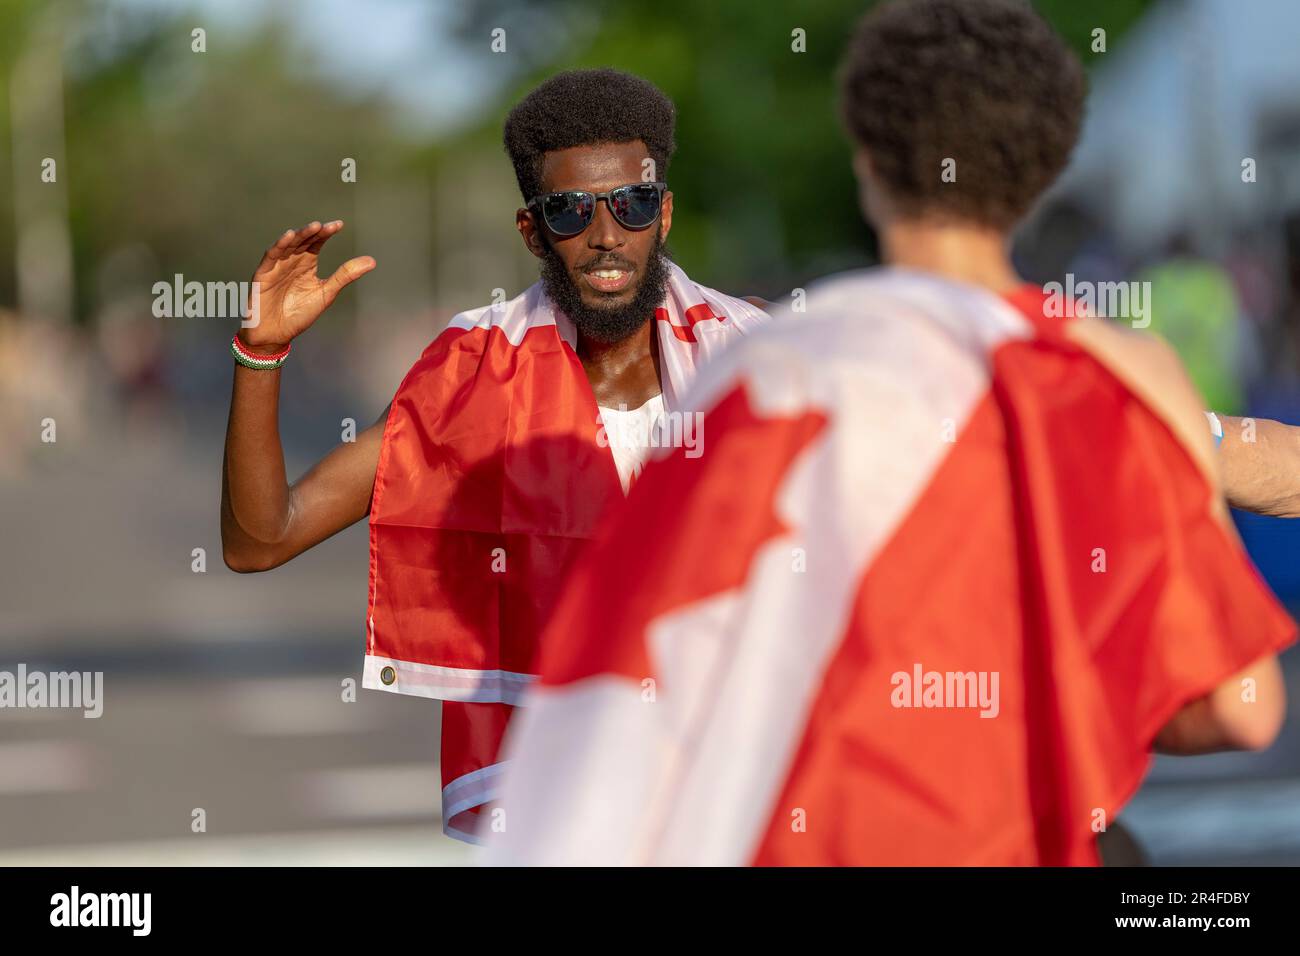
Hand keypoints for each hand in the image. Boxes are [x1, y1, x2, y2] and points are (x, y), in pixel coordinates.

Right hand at [240, 220, 374, 351]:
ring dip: (300, 235)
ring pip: (288, 244)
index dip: (326, 233)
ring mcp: (277, 266)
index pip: (317, 243)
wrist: (277, 333)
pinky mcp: (264, 273)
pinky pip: (271, 255)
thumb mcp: (326, 293)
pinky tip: (289, 236)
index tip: (339, 225)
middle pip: (303, 241)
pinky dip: (279, 245)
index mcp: (306, 264)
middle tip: (328, 226)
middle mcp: (292, 261)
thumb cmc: (299, 314)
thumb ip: (345, 276)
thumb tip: (372, 261)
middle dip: (315, 232)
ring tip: (313, 227)